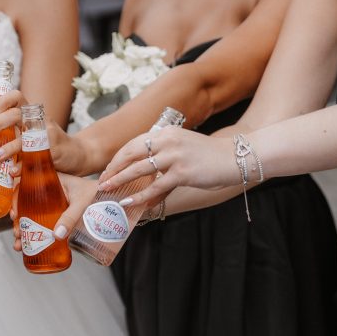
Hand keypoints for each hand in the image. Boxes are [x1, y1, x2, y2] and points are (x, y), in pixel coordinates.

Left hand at [0, 90, 84, 173]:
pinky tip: (12, 172)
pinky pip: (35, 158)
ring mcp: (47, 135)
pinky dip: (22, 166)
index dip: (2, 101)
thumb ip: (11, 133)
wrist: (76, 155)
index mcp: (31, 113)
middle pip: (17, 115)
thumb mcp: (30, 132)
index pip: (17, 97)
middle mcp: (39, 120)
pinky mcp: (54, 152)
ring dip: (8, 148)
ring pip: (25, 138)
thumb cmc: (47, 144)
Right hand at [10, 173, 95, 251]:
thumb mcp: (82, 203)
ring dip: (24, 231)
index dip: (15, 200)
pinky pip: (43, 224)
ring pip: (32, 217)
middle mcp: (49, 192)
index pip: (25, 186)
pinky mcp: (59, 217)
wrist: (112, 198)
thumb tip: (57, 235)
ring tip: (19, 244)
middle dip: (18, 222)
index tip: (14, 214)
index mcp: (51, 180)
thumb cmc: (98, 193)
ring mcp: (53, 206)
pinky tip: (31, 245)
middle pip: (26, 206)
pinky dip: (36, 235)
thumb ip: (70, 217)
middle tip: (17, 233)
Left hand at [96, 128, 237, 208]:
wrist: (235, 158)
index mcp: (166, 133)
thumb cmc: (208, 155)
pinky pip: (155, 187)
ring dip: (119, 181)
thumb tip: (143, 167)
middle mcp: (168, 141)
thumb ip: (163, 151)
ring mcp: (175, 156)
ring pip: (138, 170)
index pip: (134, 143)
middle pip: (131, 153)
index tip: (108, 169)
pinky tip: (128, 202)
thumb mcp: (182, 145)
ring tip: (107, 190)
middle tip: (102, 181)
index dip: (118, 157)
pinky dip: (139, 196)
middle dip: (113, 168)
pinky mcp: (182, 173)